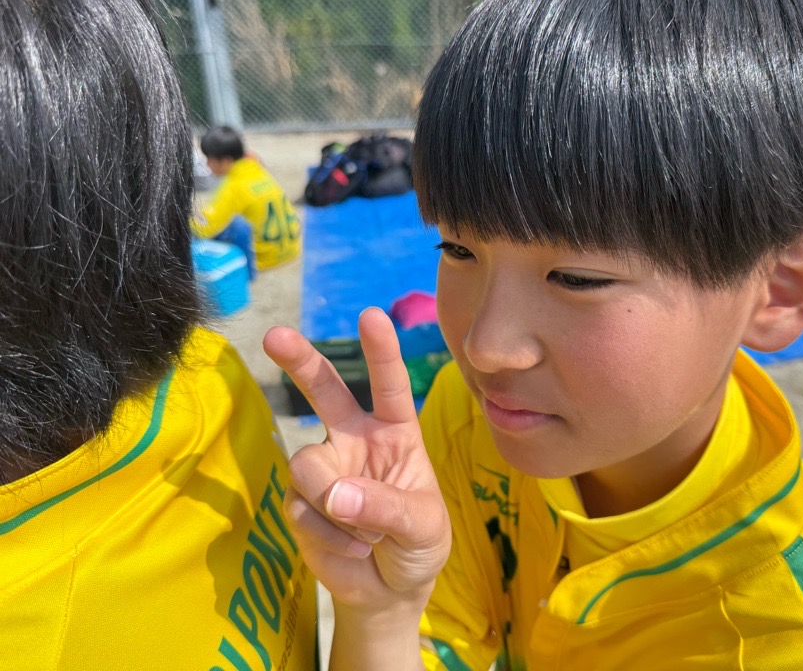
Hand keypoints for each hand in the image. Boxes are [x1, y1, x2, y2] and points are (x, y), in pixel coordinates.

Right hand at [263, 309, 450, 612]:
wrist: (389, 590)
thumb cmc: (418, 545)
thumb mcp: (423, 527)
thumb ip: (387, 507)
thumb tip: (336, 495)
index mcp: (395, 432)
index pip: (388, 386)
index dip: (381, 352)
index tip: (371, 315)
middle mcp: (354, 440)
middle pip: (324, 392)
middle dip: (300, 362)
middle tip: (275, 336)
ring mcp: (324, 469)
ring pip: (307, 468)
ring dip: (339, 509)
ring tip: (369, 536)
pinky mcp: (300, 503)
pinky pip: (302, 511)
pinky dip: (330, 538)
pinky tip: (353, 550)